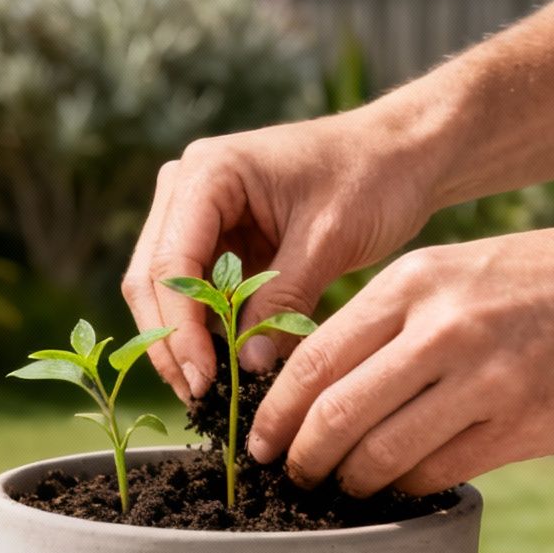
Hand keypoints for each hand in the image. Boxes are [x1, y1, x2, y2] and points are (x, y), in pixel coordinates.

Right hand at [122, 106, 446, 398]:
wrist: (400, 156)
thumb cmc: (372, 180)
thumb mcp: (328, 240)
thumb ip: (282, 300)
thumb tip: (246, 368)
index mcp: (208, 173)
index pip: (172, 264)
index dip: (180, 329)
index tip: (202, 380)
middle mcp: (186, 187)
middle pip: (152, 279)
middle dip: (171, 341)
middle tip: (198, 396)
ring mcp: (194, 212)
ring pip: (165, 291)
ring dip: (183, 340)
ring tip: (211, 391)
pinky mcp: (214, 238)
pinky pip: (195, 292)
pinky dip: (206, 329)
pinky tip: (226, 365)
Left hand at [246, 220, 553, 495]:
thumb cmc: (551, 278)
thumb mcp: (459, 270)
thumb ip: (394, 319)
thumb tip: (322, 385)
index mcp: (414, 282)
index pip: (312, 358)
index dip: (275, 413)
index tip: (259, 442)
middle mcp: (442, 327)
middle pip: (334, 414)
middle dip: (301, 459)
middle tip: (291, 478)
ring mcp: (486, 379)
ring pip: (382, 453)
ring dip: (351, 483)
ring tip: (344, 489)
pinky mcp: (526, 424)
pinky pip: (440, 473)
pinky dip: (409, 489)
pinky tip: (403, 488)